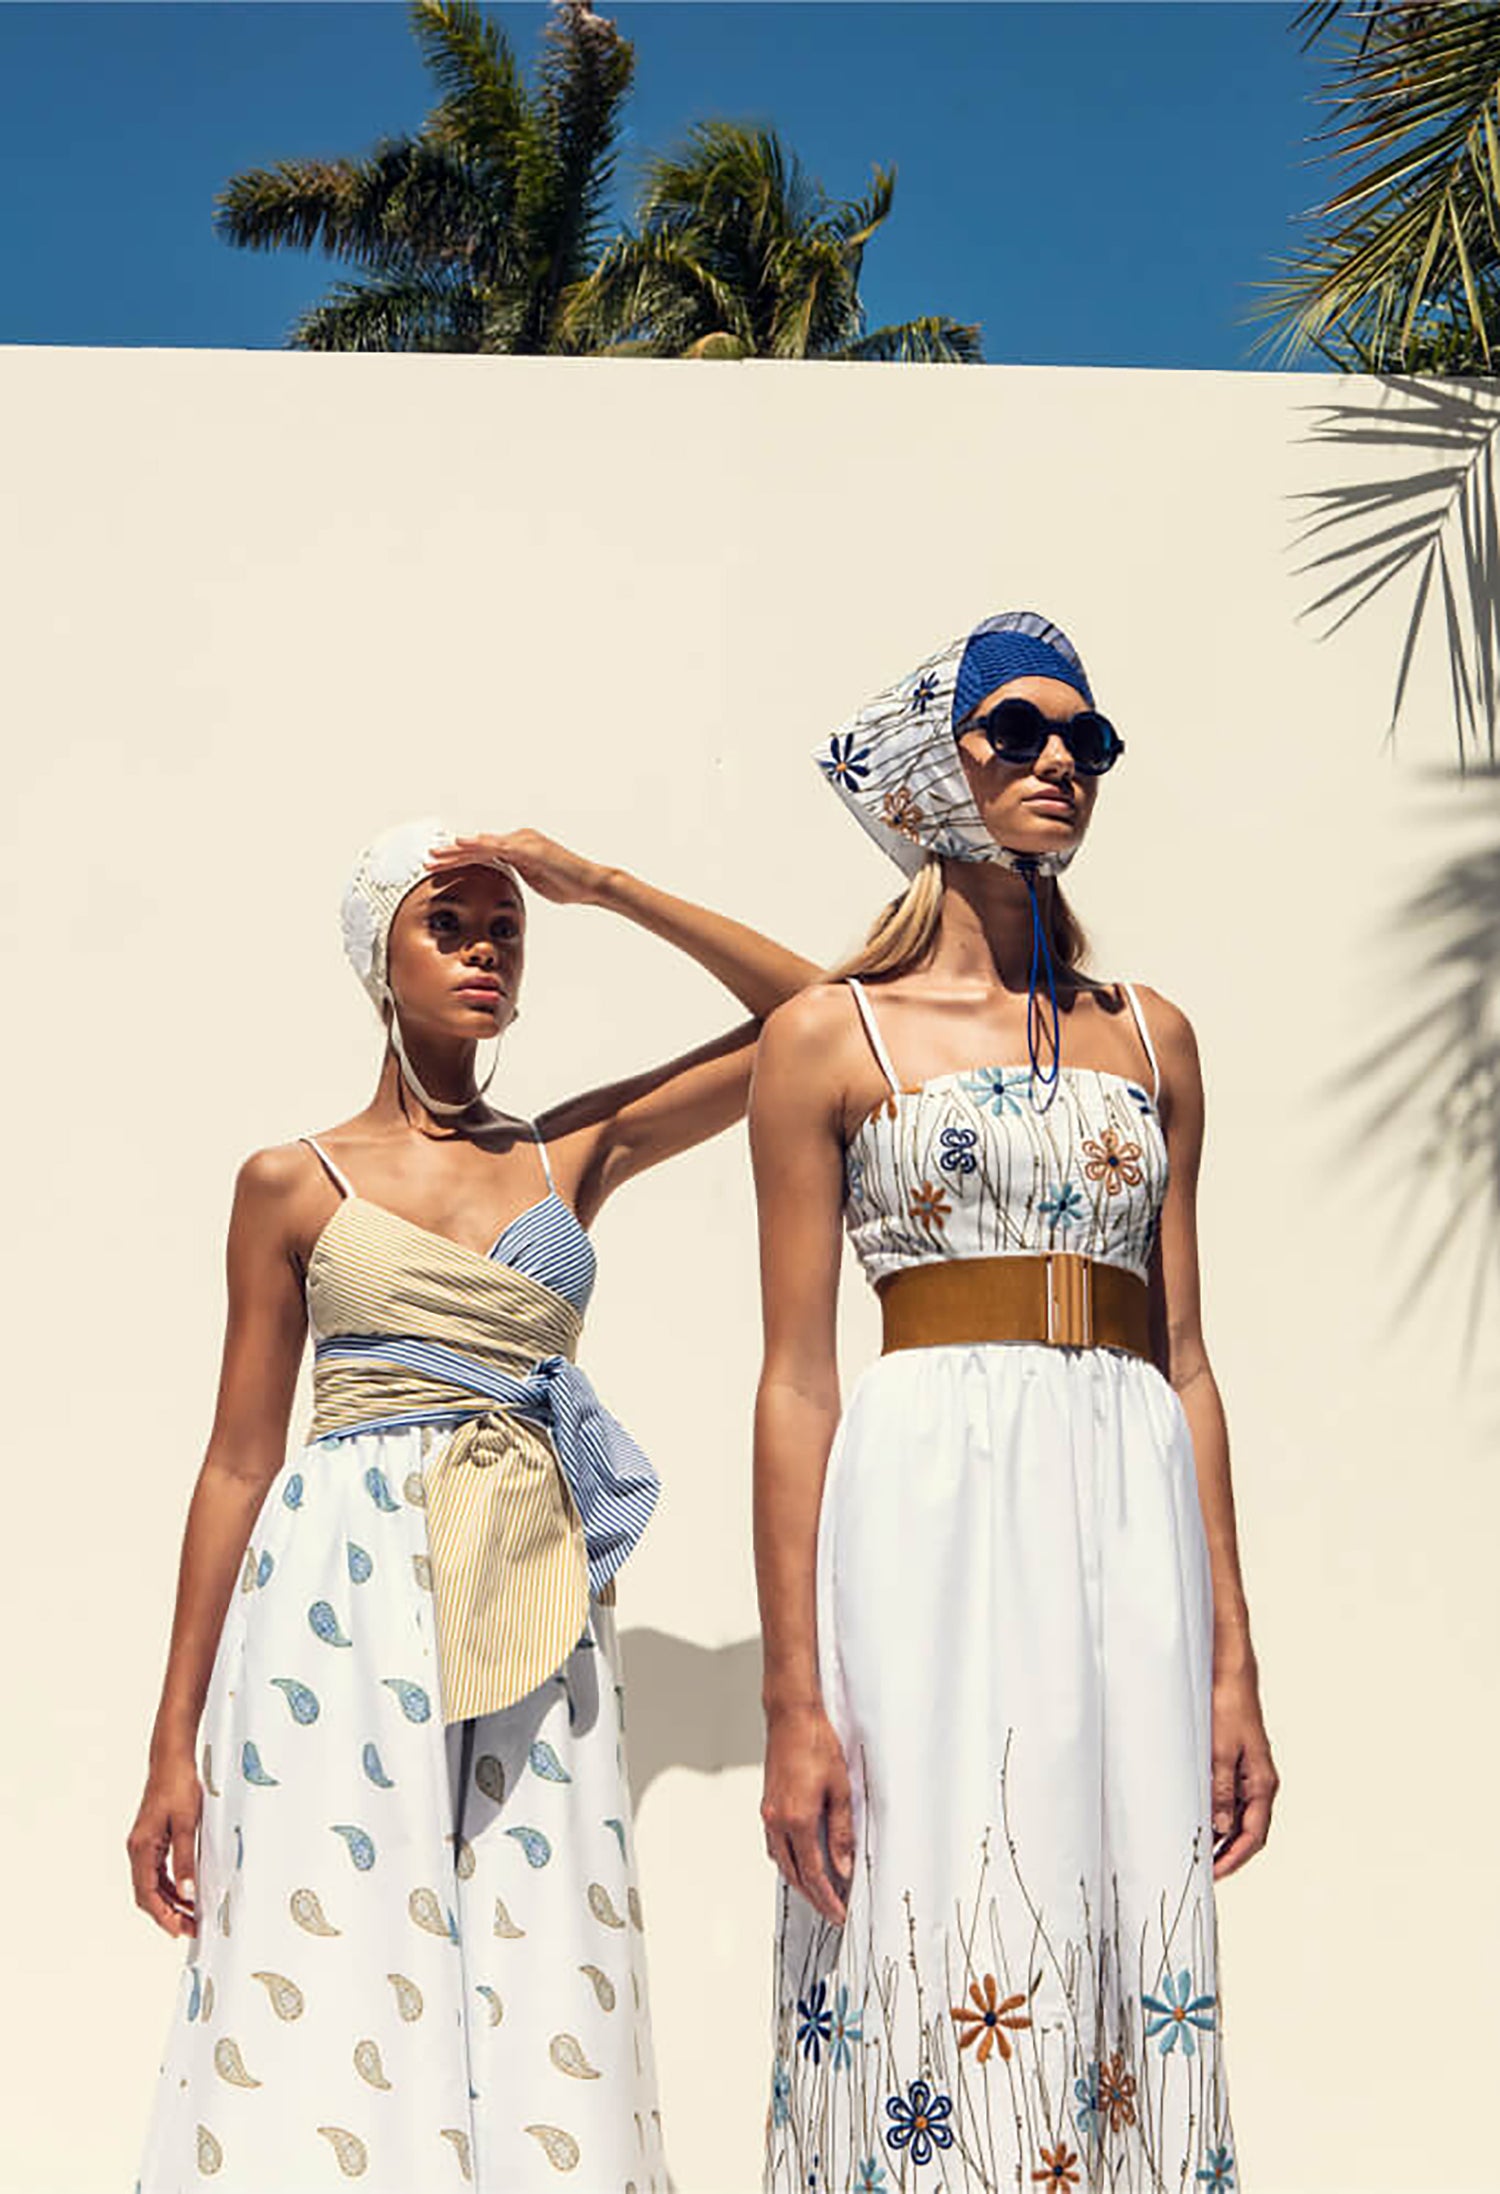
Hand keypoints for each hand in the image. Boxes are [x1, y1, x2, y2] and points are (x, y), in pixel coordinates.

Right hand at [128, 1755, 202, 1936]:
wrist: (171, 1759)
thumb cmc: (177, 1785)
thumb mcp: (187, 1824)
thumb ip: (185, 1860)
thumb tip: (186, 1893)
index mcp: (141, 1848)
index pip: (147, 1893)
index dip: (162, 1915)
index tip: (178, 1930)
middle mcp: (137, 1849)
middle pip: (147, 1893)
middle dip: (167, 1914)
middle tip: (190, 1928)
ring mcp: (143, 1844)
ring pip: (151, 1884)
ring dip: (169, 1901)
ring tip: (191, 1915)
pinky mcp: (151, 1838)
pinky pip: (157, 1871)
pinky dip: (170, 1885)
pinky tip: (185, 1891)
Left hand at [427, 830, 605, 907]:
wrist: (590, 883)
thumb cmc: (567, 885)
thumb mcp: (536, 880)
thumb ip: (519, 876)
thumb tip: (505, 885)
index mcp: (519, 847)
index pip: (483, 854)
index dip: (460, 860)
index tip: (440, 867)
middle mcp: (518, 839)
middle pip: (478, 848)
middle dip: (451, 855)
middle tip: (428, 861)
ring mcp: (523, 841)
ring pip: (482, 845)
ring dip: (456, 851)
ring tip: (434, 857)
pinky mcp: (529, 848)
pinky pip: (498, 846)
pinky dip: (478, 845)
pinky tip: (461, 845)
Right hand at [761, 1702, 853, 1924]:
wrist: (792, 1718)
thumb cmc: (817, 1744)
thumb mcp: (840, 1790)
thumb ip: (841, 1833)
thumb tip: (844, 1867)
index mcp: (797, 1820)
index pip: (814, 1874)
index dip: (828, 1898)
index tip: (840, 1913)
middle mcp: (777, 1821)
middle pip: (794, 1874)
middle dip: (814, 1897)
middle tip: (832, 1911)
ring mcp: (769, 1813)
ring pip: (782, 1862)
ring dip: (800, 1881)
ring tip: (820, 1893)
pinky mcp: (767, 1805)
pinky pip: (775, 1845)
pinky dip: (789, 1861)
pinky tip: (801, 1861)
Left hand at [1210, 1666, 1278, 1879]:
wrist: (1230, 1672)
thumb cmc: (1228, 1705)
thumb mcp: (1219, 1751)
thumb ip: (1221, 1791)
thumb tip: (1222, 1827)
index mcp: (1262, 1783)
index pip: (1253, 1836)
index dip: (1235, 1859)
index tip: (1215, 1875)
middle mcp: (1260, 1782)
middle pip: (1249, 1830)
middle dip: (1230, 1854)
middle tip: (1205, 1870)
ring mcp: (1249, 1773)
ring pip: (1239, 1816)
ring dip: (1223, 1835)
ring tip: (1200, 1850)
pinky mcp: (1237, 1761)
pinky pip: (1231, 1797)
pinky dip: (1218, 1812)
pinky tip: (1200, 1817)